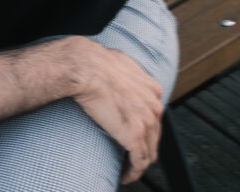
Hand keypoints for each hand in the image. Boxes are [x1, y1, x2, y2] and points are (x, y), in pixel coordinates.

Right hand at [70, 39, 163, 183]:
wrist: (85, 67)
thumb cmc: (95, 62)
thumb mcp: (122, 63)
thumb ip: (130, 75)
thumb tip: (123, 77)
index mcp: (153, 89)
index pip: (155, 117)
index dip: (145, 129)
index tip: (134, 136)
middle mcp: (155, 106)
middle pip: (154, 137)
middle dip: (143, 148)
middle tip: (129, 156)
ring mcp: (146, 122)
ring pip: (149, 152)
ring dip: (138, 164)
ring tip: (126, 170)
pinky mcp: (135, 136)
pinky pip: (139, 162)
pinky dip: (132, 172)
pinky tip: (124, 176)